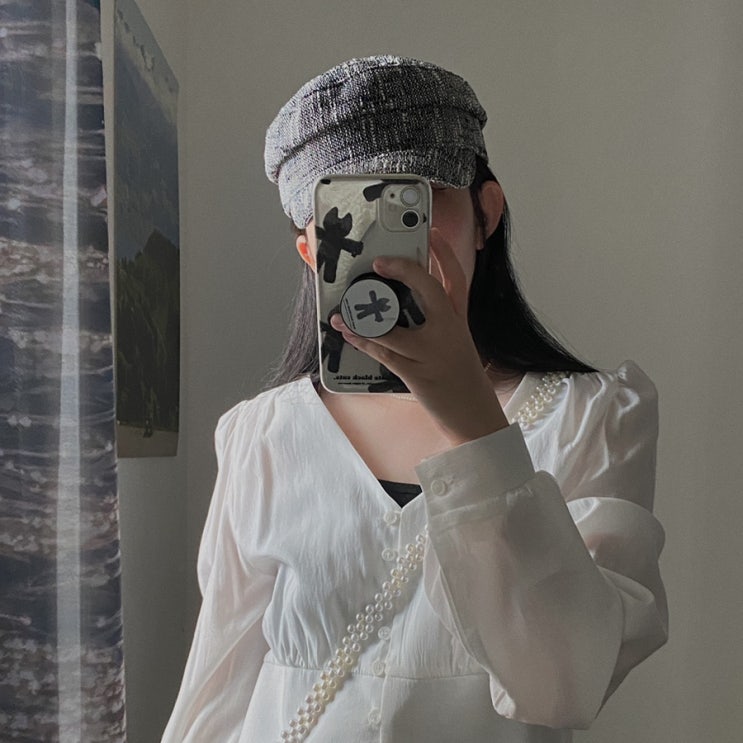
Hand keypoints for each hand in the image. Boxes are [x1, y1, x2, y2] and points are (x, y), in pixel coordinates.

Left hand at [330, 228, 508, 445]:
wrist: (474, 414)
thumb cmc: (459, 376)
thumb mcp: (456, 341)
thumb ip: (436, 320)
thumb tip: (396, 303)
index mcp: (459, 320)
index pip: (458, 279)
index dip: (445, 254)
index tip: (432, 233)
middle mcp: (450, 331)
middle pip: (431, 290)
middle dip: (405, 272)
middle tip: (380, 262)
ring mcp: (433, 353)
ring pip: (395, 328)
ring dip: (365, 319)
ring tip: (343, 310)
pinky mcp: (418, 374)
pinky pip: (383, 354)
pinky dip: (362, 342)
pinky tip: (347, 334)